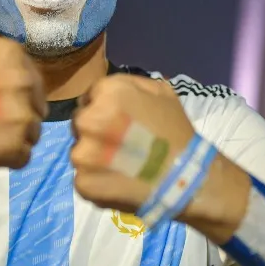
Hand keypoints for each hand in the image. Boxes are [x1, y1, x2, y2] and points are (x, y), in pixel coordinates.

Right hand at [0, 38, 47, 192]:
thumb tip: (18, 77)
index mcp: (10, 53)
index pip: (32, 79)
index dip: (15, 95)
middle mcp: (22, 78)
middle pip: (36, 106)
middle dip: (17, 117)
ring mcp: (22, 113)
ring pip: (32, 132)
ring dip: (13, 139)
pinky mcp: (16, 145)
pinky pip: (24, 155)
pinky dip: (6, 159)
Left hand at [70, 74, 249, 242]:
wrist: (184, 177)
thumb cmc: (175, 130)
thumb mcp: (160, 91)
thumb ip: (129, 84)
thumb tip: (110, 90)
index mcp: (107, 93)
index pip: (90, 96)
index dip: (104, 108)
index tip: (118, 121)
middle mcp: (88, 120)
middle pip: (81, 122)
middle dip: (96, 130)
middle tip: (119, 143)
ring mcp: (82, 153)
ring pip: (80, 150)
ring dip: (94, 155)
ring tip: (121, 164)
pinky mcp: (83, 182)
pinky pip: (83, 177)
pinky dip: (97, 179)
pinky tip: (118, 181)